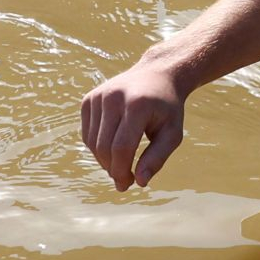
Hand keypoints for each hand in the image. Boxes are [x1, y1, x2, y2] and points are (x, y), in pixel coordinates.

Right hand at [80, 60, 187, 190]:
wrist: (157, 74)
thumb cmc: (167, 108)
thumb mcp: (172, 133)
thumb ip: (157, 158)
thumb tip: (140, 182)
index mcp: (137, 104)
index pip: (122, 147)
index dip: (122, 171)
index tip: (128, 184)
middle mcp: (113, 97)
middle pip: (104, 147)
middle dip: (113, 169)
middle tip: (125, 179)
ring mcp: (98, 96)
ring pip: (92, 143)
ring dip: (104, 160)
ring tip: (122, 163)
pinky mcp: (88, 99)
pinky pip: (87, 134)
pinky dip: (97, 147)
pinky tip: (113, 147)